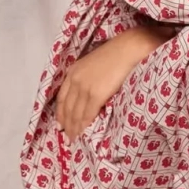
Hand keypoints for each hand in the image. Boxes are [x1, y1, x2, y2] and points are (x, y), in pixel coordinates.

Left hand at [55, 23, 173, 140]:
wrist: (128, 49)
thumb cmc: (116, 54)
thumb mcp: (93, 64)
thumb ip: (86, 78)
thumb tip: (88, 95)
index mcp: (73, 72)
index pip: (62, 98)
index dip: (61, 113)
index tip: (61, 124)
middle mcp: (75, 80)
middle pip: (67, 108)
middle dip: (66, 124)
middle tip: (68, 137)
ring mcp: (84, 88)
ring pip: (75, 114)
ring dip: (74, 128)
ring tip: (74, 139)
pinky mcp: (95, 94)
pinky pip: (86, 114)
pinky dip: (83, 126)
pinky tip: (83, 133)